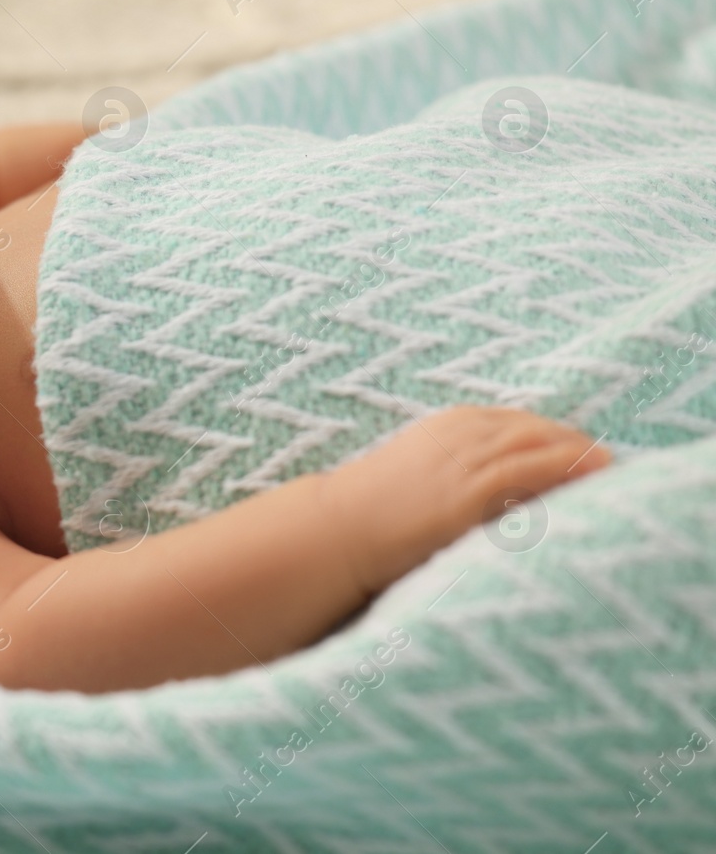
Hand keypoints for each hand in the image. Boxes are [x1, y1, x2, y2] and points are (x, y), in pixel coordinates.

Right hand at [315, 405, 611, 596]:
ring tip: (609, 468)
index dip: (550, 434)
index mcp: (447, 424)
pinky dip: (570, 467)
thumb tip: (488, 489)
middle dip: (571, 441)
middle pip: (535, 427)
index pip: (516, 420)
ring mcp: (468, 458)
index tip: (576, 451)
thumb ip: (453, 469)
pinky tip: (595, 474)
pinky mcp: (473, 488)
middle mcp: (462, 432)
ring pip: (542, 442)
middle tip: (603, 460)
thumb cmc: (371, 512)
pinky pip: (534, 468)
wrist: (340, 529)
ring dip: (580, 453)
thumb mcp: (417, 473)